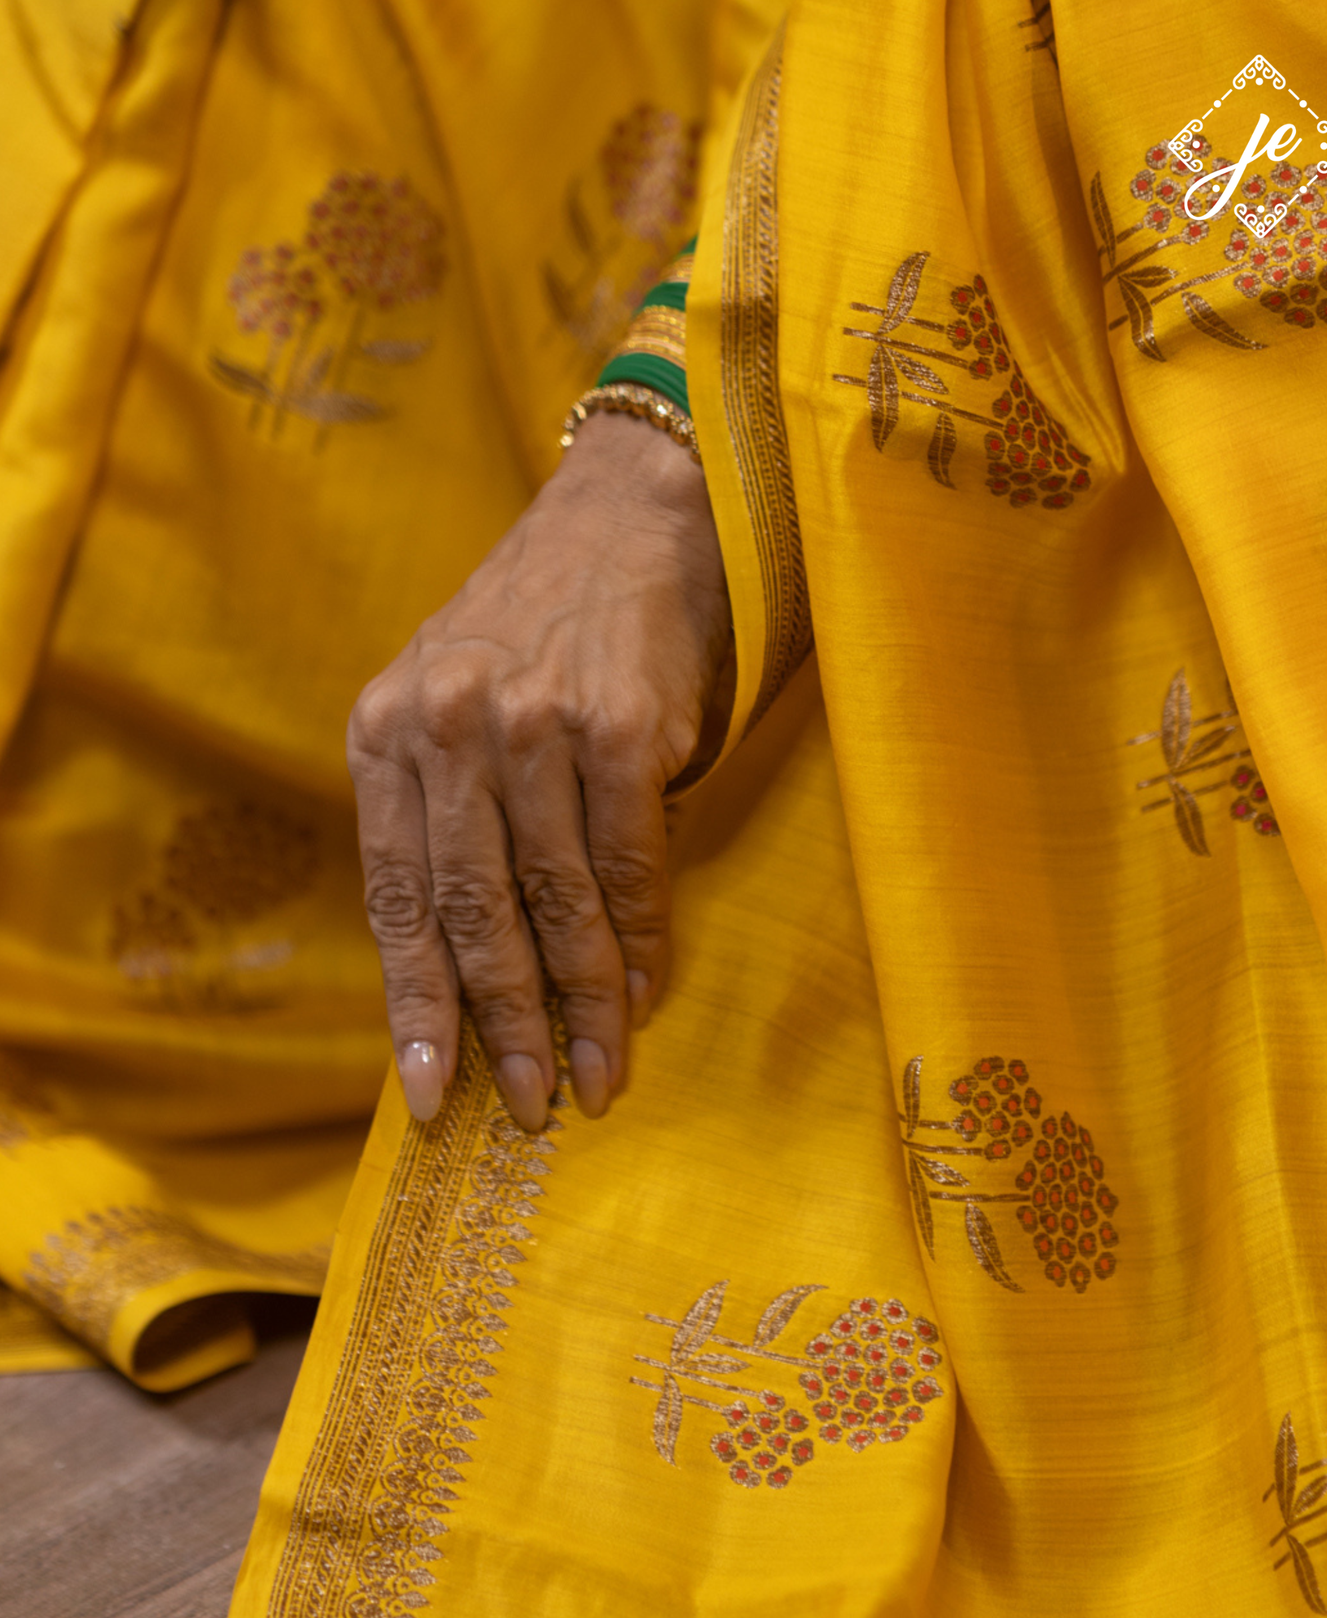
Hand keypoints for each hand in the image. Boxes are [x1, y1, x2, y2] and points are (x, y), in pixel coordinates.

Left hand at [347, 412, 731, 1131]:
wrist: (640, 510)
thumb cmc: (552, 625)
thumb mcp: (460, 702)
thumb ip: (450, 813)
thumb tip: (479, 972)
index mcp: (386, 731)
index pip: (393, 897)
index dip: (415, 1005)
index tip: (430, 1095)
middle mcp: (444, 725)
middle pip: (469, 914)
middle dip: (501, 1027)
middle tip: (530, 1108)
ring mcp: (529, 722)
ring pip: (551, 903)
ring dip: (582, 1005)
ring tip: (599, 1077)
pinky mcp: (614, 723)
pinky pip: (627, 865)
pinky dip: (642, 940)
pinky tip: (649, 992)